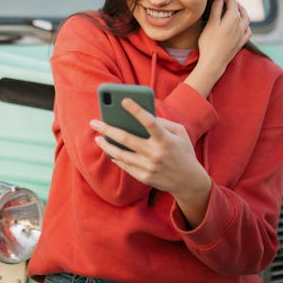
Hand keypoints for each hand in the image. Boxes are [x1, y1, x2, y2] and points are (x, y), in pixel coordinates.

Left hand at [91, 98, 211, 227]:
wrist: (188, 181)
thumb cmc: (183, 151)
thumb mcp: (180, 133)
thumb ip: (163, 122)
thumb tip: (141, 114)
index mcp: (166, 140)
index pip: (149, 122)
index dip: (136, 110)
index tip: (123, 100)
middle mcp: (155, 153)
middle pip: (126, 138)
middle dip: (107, 129)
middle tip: (93, 122)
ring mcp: (148, 167)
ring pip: (120, 154)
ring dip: (106, 144)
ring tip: (97, 137)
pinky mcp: (143, 177)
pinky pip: (124, 165)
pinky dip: (115, 157)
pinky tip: (108, 149)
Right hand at [186, 0, 250, 96]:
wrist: (214, 62)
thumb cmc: (209, 42)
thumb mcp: (210, 23)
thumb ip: (216, 8)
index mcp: (233, 18)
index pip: (232, 2)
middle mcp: (241, 25)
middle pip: (240, 10)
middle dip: (234, 4)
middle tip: (224, 2)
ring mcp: (242, 34)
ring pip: (246, 19)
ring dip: (241, 13)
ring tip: (234, 11)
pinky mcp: (241, 43)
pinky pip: (248, 31)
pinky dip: (246, 25)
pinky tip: (241, 26)